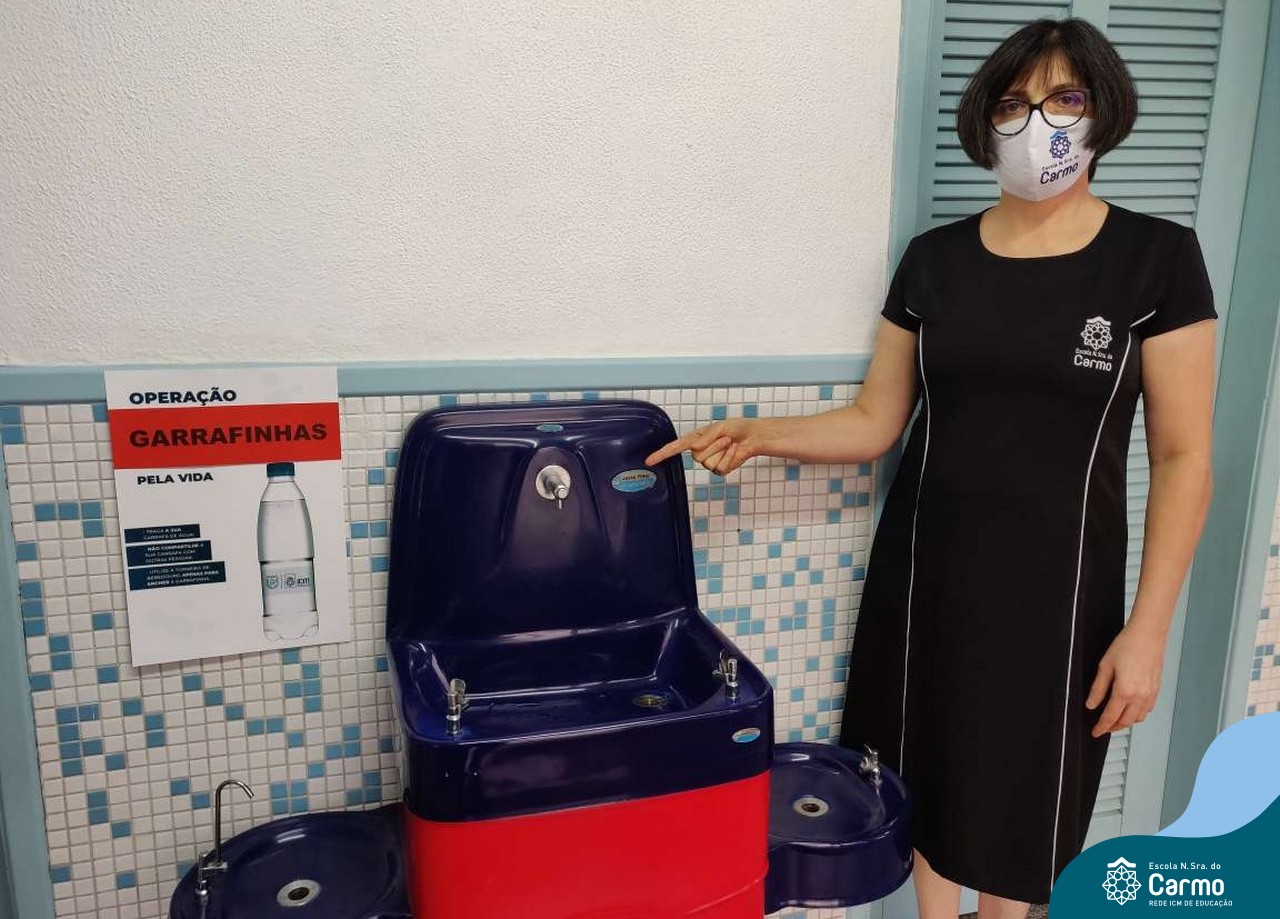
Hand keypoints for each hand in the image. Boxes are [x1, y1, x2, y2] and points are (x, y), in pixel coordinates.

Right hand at [643, 419, 763, 474]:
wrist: (752, 436)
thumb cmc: (736, 427)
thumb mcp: (720, 427)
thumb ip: (707, 437)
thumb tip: (695, 447)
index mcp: (695, 439)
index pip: (675, 447)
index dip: (662, 454)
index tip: (649, 460)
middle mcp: (700, 451)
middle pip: (697, 456)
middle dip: (713, 446)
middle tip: (724, 438)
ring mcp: (709, 462)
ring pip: (708, 463)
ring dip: (722, 451)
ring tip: (729, 444)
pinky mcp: (720, 470)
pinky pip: (720, 468)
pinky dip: (730, 458)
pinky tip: (734, 451)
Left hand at [1085, 624, 1165, 736]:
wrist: (1148, 635)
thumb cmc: (1127, 645)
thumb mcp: (1105, 666)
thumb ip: (1098, 688)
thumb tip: (1091, 703)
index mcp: (1125, 691)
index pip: (1110, 717)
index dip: (1101, 727)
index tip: (1095, 732)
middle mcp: (1140, 696)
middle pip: (1125, 722)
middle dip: (1113, 727)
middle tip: (1103, 727)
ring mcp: (1150, 694)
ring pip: (1138, 718)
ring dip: (1126, 722)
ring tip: (1115, 720)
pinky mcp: (1157, 690)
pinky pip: (1147, 709)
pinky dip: (1138, 714)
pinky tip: (1131, 709)